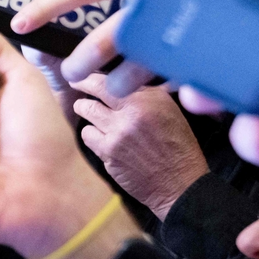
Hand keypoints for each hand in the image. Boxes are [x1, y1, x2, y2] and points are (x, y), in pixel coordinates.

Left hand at [69, 75, 208, 219]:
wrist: (180, 183)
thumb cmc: (177, 145)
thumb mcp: (169, 110)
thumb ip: (144, 93)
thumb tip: (120, 79)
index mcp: (148, 100)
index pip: (108, 79)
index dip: (89, 77)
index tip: (81, 76)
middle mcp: (132, 113)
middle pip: (92, 93)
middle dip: (81, 89)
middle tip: (78, 87)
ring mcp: (117, 134)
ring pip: (86, 112)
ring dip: (85, 111)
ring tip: (90, 112)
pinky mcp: (108, 153)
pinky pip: (88, 135)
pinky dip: (92, 134)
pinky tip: (102, 136)